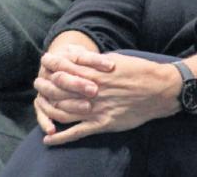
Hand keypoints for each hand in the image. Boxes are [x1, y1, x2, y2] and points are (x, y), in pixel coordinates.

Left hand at [37, 52, 180, 145]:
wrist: (160, 89)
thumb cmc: (138, 70)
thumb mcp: (113, 59)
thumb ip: (93, 61)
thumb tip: (76, 56)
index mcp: (94, 72)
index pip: (64, 69)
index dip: (52, 66)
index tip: (44, 63)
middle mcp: (91, 90)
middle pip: (59, 90)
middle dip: (45, 87)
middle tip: (37, 85)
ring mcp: (96, 108)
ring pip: (63, 111)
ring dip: (48, 109)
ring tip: (40, 106)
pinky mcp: (103, 124)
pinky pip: (77, 132)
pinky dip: (61, 137)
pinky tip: (49, 139)